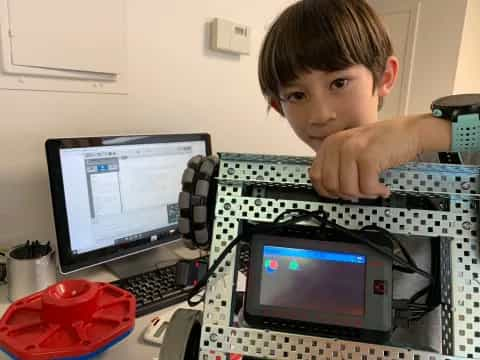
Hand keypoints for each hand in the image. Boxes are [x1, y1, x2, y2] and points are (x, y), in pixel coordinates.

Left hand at [308, 115, 446, 199]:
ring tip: (374, 187)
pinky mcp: (368, 157)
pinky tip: (383, 187)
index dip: (328, 191)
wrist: (411, 131)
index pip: (316, 176)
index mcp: (330, 144)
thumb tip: (328, 190)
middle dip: (347, 194)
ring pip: (347, 189)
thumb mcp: (352, 148)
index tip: (341, 194)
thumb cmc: (384, 143)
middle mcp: (337, 144)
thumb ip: (337, 164)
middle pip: (331, 186)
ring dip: (363, 194)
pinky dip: (376, 192)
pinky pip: (366, 188)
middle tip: (362, 191)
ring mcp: (352, 149)